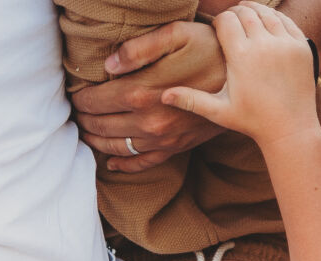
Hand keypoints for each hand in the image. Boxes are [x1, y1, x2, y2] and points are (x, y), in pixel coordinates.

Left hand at [73, 21, 226, 172]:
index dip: (81, 98)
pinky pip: (144, 163)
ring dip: (97, 142)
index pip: (98, 100)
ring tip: (85, 133)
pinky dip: (125, 165)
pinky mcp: (176, 148)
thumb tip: (109, 65)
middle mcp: (150, 122)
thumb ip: (139, 48)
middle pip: (104, 126)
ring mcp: (164, 140)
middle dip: (85, 121)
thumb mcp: (176, 35)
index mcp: (143, 93)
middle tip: (75, 115)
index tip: (74, 95)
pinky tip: (111, 162)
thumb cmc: (210, 49)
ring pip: (119, 147)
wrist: (246, 80)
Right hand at [159, 4, 319, 147]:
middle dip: (235, 14)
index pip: (225, 20)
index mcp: (241, 57)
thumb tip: (162, 96)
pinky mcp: (302, 46)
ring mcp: (286, 44)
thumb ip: (191, 100)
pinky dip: (273, 19)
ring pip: (265, 12)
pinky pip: (285, 21)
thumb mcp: (219, 111)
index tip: (218, 31)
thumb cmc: (252, 121)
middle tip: (231, 24)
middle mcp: (264, 46)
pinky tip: (265, 26)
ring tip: (246, 21)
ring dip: (253, 12)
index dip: (219, 21)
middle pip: (244, 11)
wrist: (291, 129)